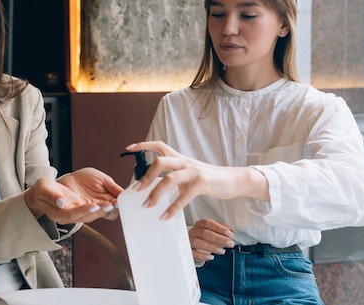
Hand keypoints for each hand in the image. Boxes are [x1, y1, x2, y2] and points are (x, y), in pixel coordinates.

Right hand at [24, 168, 122, 223]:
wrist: (47, 190)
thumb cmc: (44, 190)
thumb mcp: (44, 189)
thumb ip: (51, 196)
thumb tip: (61, 202)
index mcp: (60, 214)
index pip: (73, 214)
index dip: (84, 210)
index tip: (95, 205)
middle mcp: (72, 216)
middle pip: (89, 216)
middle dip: (101, 211)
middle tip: (112, 204)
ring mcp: (80, 212)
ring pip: (96, 214)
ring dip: (107, 209)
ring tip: (116, 202)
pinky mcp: (87, 206)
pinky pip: (99, 208)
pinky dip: (107, 204)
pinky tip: (114, 199)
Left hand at [125, 141, 268, 218]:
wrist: (234, 180)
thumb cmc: (209, 179)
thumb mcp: (190, 174)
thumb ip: (175, 178)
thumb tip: (157, 189)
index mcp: (180, 158)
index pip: (159, 145)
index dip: (143, 145)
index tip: (129, 149)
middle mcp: (185, 162)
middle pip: (160, 161)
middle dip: (145, 176)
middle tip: (136, 190)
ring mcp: (193, 171)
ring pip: (169, 178)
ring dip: (155, 193)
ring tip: (147, 206)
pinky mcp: (202, 183)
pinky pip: (184, 196)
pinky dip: (173, 207)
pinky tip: (165, 216)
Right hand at [189, 219, 234, 263]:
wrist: (193, 246)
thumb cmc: (205, 237)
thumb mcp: (214, 232)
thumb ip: (222, 230)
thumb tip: (231, 231)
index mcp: (200, 224)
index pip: (207, 223)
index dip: (219, 228)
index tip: (230, 234)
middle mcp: (193, 231)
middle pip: (204, 233)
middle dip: (218, 238)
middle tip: (230, 243)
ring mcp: (189, 241)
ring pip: (197, 242)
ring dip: (211, 247)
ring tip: (222, 251)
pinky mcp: (188, 251)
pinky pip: (193, 253)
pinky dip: (202, 255)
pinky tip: (211, 257)